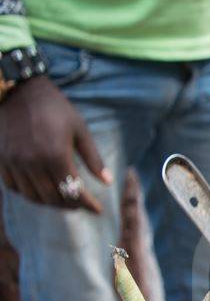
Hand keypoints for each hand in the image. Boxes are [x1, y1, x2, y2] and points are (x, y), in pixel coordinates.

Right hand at [0, 76, 111, 213]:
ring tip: (63, 200)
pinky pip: (14, 187)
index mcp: (56, 156)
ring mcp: (14, 162)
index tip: (98, 209)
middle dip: (70, 205)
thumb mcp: (80, 129)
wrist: (18, 90)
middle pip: (53, 198)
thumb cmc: (54, 107)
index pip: (73, 191)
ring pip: (33, 196)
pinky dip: (28, 194)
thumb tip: (107, 181)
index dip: (87, 204)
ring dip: (50, 203)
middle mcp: (33, 163)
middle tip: (81, 205)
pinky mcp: (2, 159)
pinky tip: (40, 191)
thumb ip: (93, 158)